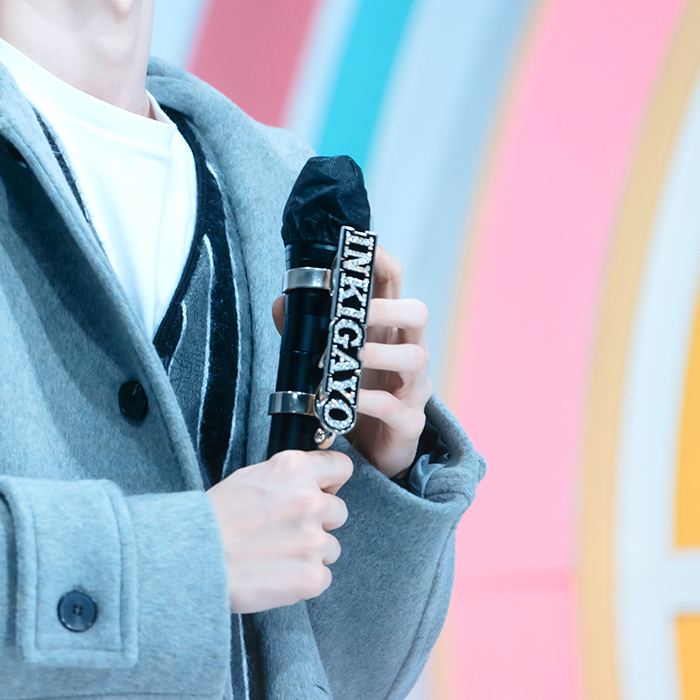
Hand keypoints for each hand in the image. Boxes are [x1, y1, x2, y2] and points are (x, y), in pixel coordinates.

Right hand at [205, 448, 351, 612]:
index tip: (323, 491)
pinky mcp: (311, 576)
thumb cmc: (214, 520)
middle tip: (286, 531)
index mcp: (294, 469)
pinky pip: (323, 577)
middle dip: (319, 522)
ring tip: (276, 555)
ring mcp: (313, 540)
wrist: (193, 559)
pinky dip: (303, 579)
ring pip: (331, 547)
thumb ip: (287, 478)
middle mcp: (309, 500)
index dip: (330, 482)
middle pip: (339, 511)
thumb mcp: (249, 477)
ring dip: (310, 553)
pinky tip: (277, 574)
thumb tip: (313, 484)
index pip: (341, 468)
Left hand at [270, 245, 430, 478]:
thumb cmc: (354, 391)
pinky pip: (397, 406)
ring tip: (349, 359)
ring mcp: (414, 386)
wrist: (375, 449)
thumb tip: (281, 301)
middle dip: (386, 309)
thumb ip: (304, 329)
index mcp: (388, 328)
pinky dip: (370, 401)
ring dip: (378, 354)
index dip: (382, 262)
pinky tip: (347, 400)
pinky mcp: (410, 421)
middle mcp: (408, 350)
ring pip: (415, 357)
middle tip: (354, 317)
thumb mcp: (329, 356)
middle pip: (418, 313)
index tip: (360, 250)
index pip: (395, 284)